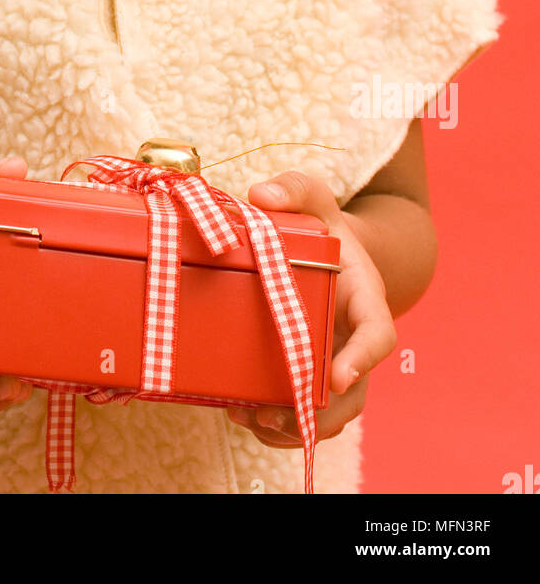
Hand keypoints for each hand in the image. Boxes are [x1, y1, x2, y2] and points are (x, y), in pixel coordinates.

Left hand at [225, 170, 396, 446]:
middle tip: (273, 415)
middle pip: (352, 393)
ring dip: (291, 427)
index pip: (377, 333)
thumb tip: (261, 195)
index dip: (362, 358)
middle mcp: (353, 339)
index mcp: (364, 297)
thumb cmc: (318, 225)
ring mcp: (332, 363)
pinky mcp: (305, 375)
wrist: (321, 251)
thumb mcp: (311, 196)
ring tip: (248, 418)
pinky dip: (274, 425)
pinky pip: (298, 413)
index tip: (338, 377)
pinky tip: (237, 412)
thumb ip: (294, 188)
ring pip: (326, 414)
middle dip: (318, 413)